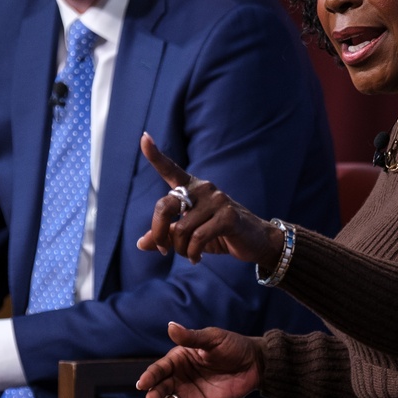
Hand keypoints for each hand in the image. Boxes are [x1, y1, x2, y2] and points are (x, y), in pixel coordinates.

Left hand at [136, 134, 285, 269]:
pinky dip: (193, 253)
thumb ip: (167, 235)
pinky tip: (197, 259)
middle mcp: (203, 188)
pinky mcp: (228, 216)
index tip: (144, 138)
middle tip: (163, 250)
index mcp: (192, 188)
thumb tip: (142, 243)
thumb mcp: (189, 236)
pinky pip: (197, 238)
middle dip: (158, 232)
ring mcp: (217, 200)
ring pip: (181, 229)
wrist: (255, 242)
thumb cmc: (219, 235)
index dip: (155, 155)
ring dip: (180, 249)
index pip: (170, 170)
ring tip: (189, 256)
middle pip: (164, 205)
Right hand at [136, 322, 264, 397]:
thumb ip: (191, 338)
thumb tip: (171, 326)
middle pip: (161, 388)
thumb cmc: (232, 346)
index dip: (150, 376)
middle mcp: (179, 377)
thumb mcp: (212, 339)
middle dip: (153, 396)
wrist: (254, 363)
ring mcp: (188, 394)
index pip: (160, 369)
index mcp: (178, 359)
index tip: (142, 384)